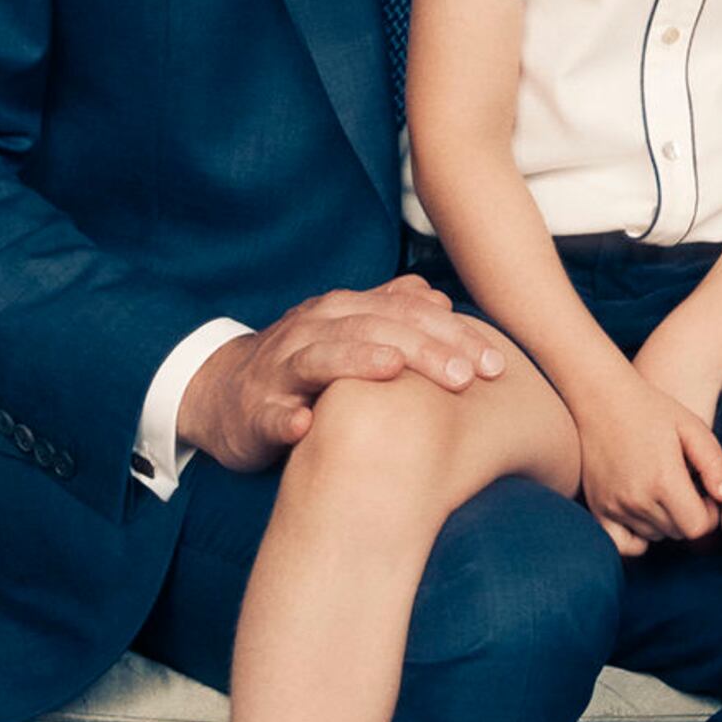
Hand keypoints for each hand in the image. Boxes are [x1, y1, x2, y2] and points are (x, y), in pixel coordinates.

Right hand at [178, 281, 505, 472]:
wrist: (225, 396)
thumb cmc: (302, 366)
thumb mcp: (346, 332)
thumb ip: (390, 312)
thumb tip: (438, 295)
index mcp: (343, 312)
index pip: (407, 314)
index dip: (453, 335)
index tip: (496, 366)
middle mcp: (313, 329)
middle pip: (373, 330)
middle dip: (423, 349)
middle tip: (466, 378)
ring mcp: (280, 369)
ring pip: (320, 358)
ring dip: (357, 362)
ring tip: (393, 370)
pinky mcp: (255, 411)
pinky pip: (270, 414)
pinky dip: (286, 418)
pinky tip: (304, 425)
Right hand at [581, 349, 721, 548]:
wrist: (602, 398)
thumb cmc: (653, 410)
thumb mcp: (693, 427)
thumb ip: (715, 463)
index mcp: (663, 480)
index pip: (698, 527)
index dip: (710, 513)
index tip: (706, 492)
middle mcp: (636, 499)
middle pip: (678, 533)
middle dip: (689, 514)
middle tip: (685, 484)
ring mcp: (614, 506)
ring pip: (655, 536)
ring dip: (665, 520)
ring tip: (662, 487)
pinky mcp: (597, 508)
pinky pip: (623, 545)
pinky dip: (637, 537)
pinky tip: (644, 511)